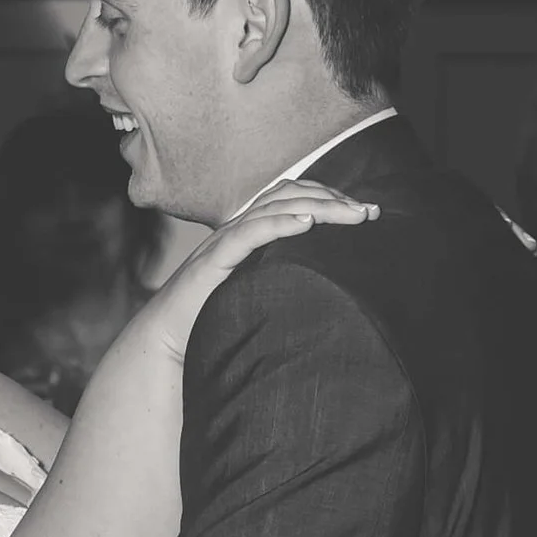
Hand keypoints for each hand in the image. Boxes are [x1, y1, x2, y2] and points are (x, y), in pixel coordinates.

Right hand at [136, 180, 377, 366]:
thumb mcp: (258, 294)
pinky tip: (307, 224)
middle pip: (290, 195)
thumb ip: (285, 280)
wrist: (167, 341)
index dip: (330, 198)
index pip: (293, 197)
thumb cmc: (212, 321)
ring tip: (351, 215)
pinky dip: (279, 224)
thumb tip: (330, 286)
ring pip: (274, 208)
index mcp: (251, 233)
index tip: (366, 213)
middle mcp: (238, 228)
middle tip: (370, 211)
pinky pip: (248, 234)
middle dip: (334, 199)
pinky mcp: (212, 261)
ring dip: (318, 207)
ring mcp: (225, 242)